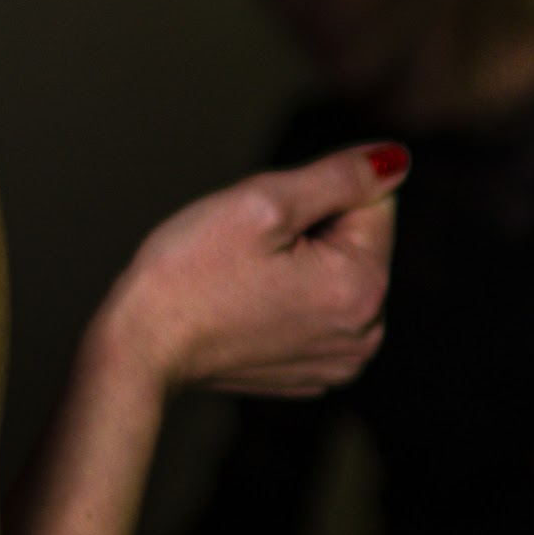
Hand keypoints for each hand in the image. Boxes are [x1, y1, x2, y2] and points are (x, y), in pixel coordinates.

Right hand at [97, 143, 402, 399]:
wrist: (137, 350)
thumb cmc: (189, 273)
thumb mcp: (264, 202)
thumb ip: (340, 176)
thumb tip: (396, 159)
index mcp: (364, 290)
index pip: (373, 201)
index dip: (317, 195)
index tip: (269, 222)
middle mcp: (366, 336)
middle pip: (358, 242)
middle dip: (310, 230)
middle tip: (249, 253)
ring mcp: (338, 363)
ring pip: (336, 275)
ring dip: (299, 263)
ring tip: (245, 281)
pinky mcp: (310, 374)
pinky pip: (315, 312)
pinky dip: (287, 299)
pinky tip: (244, 308)